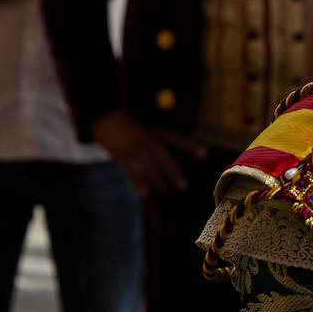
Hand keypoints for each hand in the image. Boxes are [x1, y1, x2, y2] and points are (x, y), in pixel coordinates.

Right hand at [91, 110, 208, 195]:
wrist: (106, 118)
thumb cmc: (133, 125)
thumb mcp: (151, 127)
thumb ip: (164, 139)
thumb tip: (181, 152)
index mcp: (156, 130)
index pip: (177, 138)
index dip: (191, 145)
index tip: (206, 154)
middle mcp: (147, 138)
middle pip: (163, 157)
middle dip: (173, 172)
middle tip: (183, 186)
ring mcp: (133, 146)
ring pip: (148, 166)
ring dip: (157, 181)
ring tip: (165, 191)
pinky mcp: (120, 154)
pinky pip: (130, 170)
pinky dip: (138, 181)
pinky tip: (145, 192)